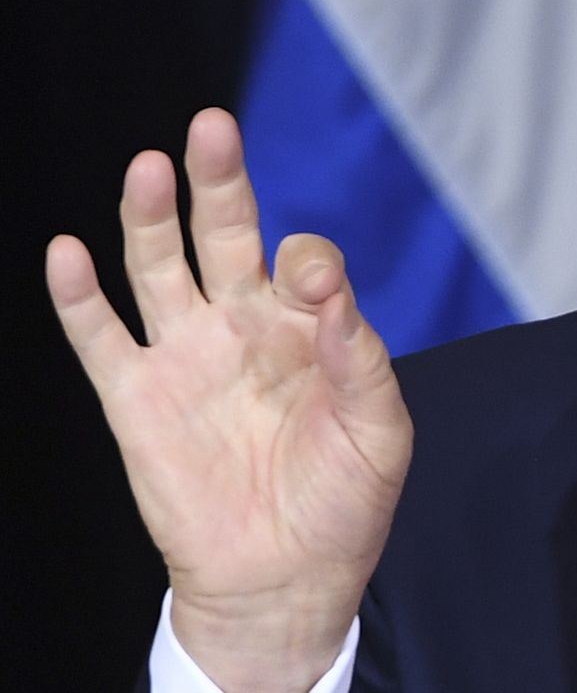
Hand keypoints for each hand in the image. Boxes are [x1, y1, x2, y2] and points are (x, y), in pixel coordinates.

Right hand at [46, 108, 411, 692]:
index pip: (304, 261)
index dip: (309, 262)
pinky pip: (100, 338)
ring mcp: (187, 355)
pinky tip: (67, 252)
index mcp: (310, 326)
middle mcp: (244, 325)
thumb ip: (362, 358)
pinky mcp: (137, 398)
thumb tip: (331, 291)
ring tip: (150, 168)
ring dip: (151, 218)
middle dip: (220, 181)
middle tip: (213, 126)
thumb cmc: (347, 501)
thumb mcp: (381, 431)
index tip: (314, 286)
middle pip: (225, 233)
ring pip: (159, 267)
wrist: (286, 577)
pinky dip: (79, 297)